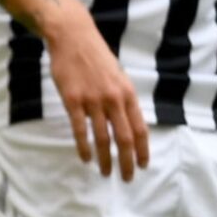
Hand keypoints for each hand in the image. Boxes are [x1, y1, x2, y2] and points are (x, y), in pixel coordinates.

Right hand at [47, 16, 147, 180]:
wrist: (73, 38)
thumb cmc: (96, 57)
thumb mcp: (118, 76)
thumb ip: (123, 99)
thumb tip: (128, 122)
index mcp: (128, 94)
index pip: (140, 129)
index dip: (143, 150)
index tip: (143, 166)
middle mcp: (114, 99)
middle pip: (125, 138)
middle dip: (127, 161)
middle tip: (127, 178)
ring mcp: (93, 100)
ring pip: (103, 137)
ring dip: (105, 159)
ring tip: (105, 172)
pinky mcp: (73, 100)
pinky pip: (80, 129)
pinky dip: (83, 146)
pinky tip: (85, 157)